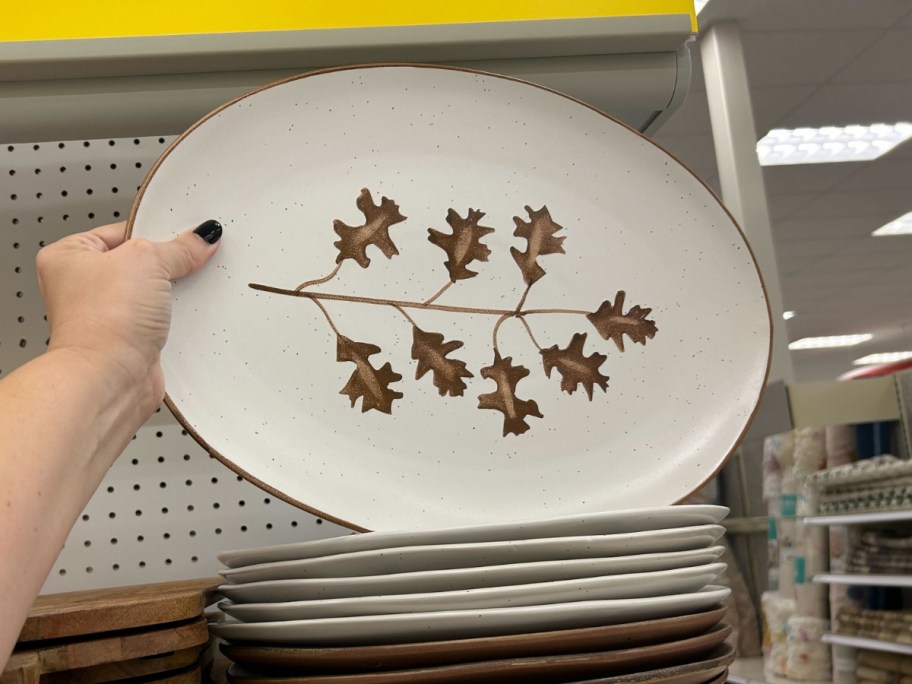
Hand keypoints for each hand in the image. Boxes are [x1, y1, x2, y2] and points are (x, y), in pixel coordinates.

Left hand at [36, 220, 221, 416]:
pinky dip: (175, 320)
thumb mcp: (147, 261)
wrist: (110, 378)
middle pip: (140, 263)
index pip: (122, 231)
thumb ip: (178, 246)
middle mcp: (81, 287)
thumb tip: (201, 237)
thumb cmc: (102, 323)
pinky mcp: (129, 340)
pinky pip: (160, 320)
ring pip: (153, 294)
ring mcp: (107, 316)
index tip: (183, 234)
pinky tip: (182, 318)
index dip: (154, 232)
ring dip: (171, 296)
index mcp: (67, 256)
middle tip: (185, 262)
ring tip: (177, 296)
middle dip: (166, 266)